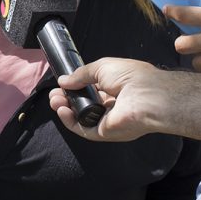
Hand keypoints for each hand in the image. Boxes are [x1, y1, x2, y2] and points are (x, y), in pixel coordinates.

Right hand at [51, 58, 168, 140]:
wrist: (146, 95)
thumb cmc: (130, 77)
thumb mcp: (102, 67)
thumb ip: (82, 74)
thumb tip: (63, 81)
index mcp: (114, 88)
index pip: (90, 90)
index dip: (74, 87)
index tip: (61, 85)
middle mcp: (111, 105)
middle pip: (83, 105)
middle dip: (66, 99)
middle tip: (54, 95)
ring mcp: (108, 120)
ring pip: (81, 118)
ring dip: (66, 110)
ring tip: (55, 101)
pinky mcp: (105, 132)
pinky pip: (84, 129)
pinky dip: (70, 122)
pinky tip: (62, 111)